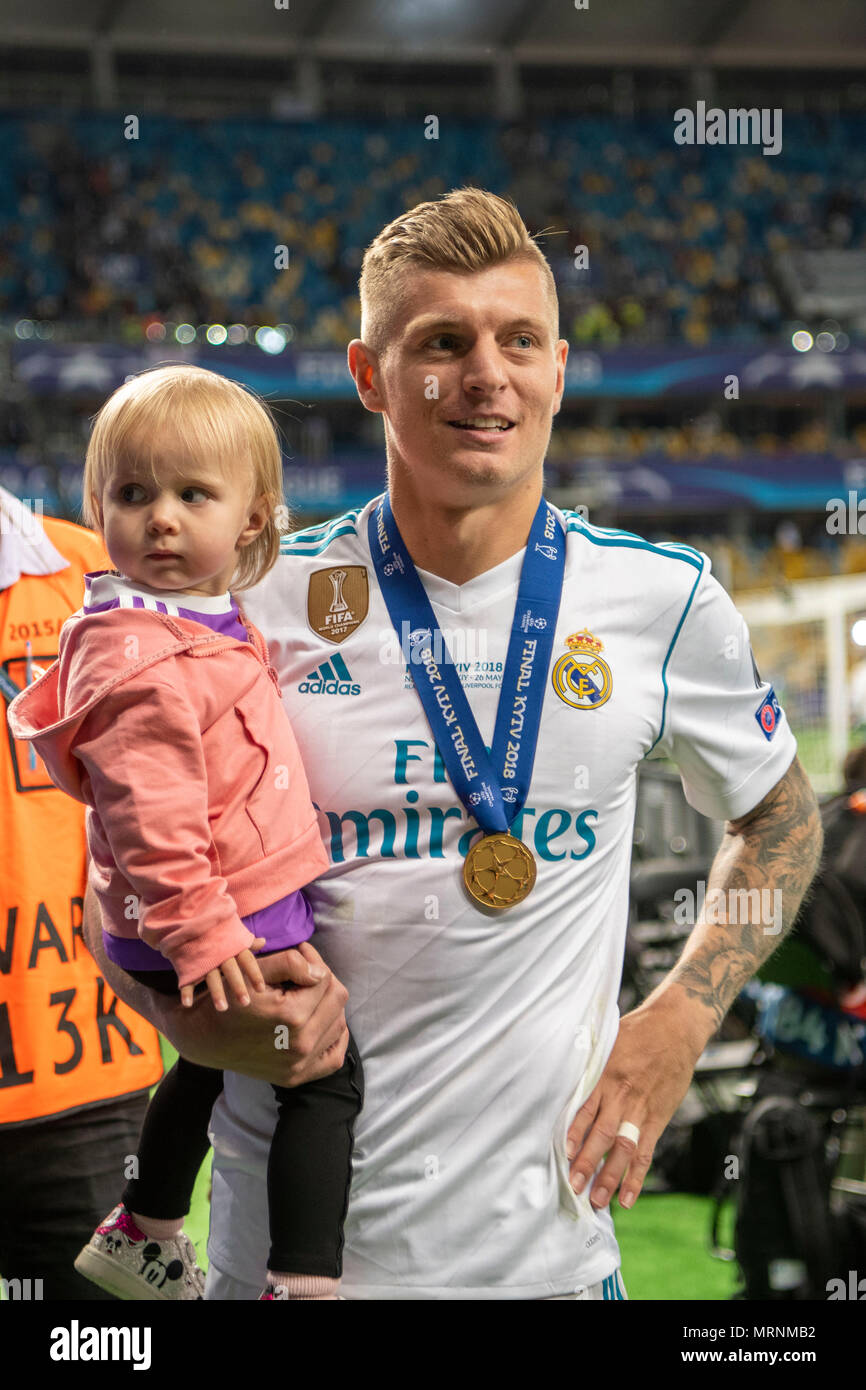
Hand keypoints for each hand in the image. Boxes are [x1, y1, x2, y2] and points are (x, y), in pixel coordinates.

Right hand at [164, 939, 349, 1085]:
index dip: (314, 960)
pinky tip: (324, 1021)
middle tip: (306, 971)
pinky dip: (334, 1037)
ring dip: (328, 1005)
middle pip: (337, 1000)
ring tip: (310, 993)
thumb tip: (320, 973)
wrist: (205, 1038)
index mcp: (292, 1016)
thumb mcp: (255, 972)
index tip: (301, 952)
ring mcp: (300, 1065)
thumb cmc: (230, 997)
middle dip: (324, 980)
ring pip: (339, 1024)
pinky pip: (334, 1058)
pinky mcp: (297, 1077)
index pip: (325, 979)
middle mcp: (300, 1045)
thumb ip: (291, 963)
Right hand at [180, 938, 266, 1010]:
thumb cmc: (214, 930)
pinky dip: (186, 991)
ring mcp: (203, 959)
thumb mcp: (231, 933)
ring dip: (216, 992)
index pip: (247, 960)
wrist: (187, 919)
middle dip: (238, 986)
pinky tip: (187, 1004)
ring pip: (211, 976)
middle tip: (245, 1003)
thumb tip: (263, 942)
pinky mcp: (188, 964)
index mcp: (232, 945)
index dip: (255, 974)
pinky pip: (187, 978)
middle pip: (230, 970)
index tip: (261, 990)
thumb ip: (246, 942)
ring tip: (222, 1008)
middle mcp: (219, 953)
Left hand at [566, 998, 705, 1211]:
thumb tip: (562, 1078)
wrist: (675, 1028)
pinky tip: (627, 1198)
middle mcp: (621, 1095)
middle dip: (586, 1163)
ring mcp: (640, 1110)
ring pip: (623, 1149)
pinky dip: (636, 1177)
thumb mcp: (606, 1041)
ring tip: (597, 1201)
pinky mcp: (657, 1119)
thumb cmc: (636, 1032)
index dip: (574, 1133)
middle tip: (573, 1187)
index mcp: (604, 1075)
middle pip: (601, 1134)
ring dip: (609, 1177)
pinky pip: (646, 1153)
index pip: (585, 1109)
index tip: (563, 1153)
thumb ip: (588, 1064)